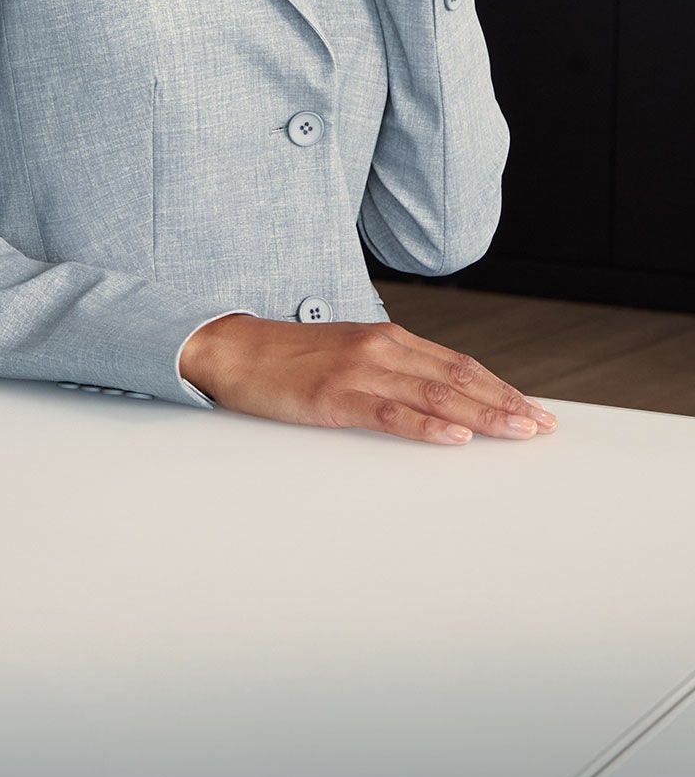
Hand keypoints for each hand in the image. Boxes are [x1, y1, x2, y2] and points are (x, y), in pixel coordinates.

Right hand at [180, 313, 558, 444]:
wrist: (235, 348)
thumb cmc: (291, 358)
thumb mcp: (350, 355)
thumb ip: (391, 371)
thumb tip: (437, 401)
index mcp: (388, 338)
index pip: (458, 364)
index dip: (500, 387)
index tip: (533, 409)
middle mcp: (381, 347)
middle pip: (457, 378)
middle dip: (504, 403)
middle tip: (542, 426)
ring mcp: (359, 370)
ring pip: (435, 395)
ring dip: (481, 415)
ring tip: (517, 432)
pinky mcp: (335, 396)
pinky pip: (390, 413)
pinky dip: (427, 427)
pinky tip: (454, 438)